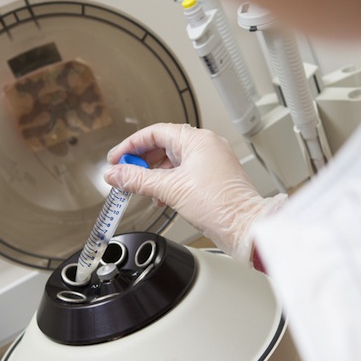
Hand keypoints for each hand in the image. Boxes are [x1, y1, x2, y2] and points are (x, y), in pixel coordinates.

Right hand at [105, 123, 285, 261]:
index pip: (155, 132)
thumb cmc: (221, 205)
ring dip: (154, 175)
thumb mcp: (170, 190)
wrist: (244, 227)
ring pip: (173, 162)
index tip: (116, 159)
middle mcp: (206, 147)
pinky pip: (184, 174)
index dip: (131, 145)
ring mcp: (211, 162)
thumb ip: (138, 180)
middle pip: (163, 146)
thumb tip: (115, 174)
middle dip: (142, 161)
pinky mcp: (213, 179)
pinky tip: (161, 198)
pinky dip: (169, 183)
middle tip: (125, 174)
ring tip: (142, 190)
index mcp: (198, 140)